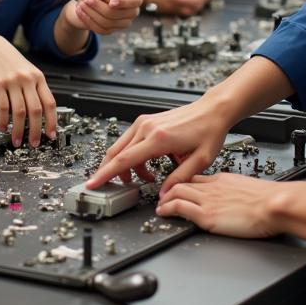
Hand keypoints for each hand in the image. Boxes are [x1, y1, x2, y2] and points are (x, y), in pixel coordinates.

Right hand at [0, 31, 56, 147]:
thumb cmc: (9, 60)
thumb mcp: (28, 70)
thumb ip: (35, 88)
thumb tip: (43, 111)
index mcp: (38, 77)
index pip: (50, 103)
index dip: (52, 121)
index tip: (51, 134)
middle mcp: (27, 79)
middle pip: (36, 110)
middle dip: (36, 130)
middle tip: (34, 143)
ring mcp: (13, 81)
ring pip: (19, 111)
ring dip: (18, 130)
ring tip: (17, 140)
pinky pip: (3, 107)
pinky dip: (3, 120)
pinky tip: (3, 127)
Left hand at [66, 0, 141, 33]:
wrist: (85, 3)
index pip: (135, 1)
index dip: (124, 2)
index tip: (111, 1)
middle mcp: (131, 12)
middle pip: (118, 13)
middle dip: (100, 7)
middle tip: (87, 0)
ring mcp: (122, 23)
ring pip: (108, 22)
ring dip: (92, 13)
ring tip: (81, 4)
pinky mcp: (111, 31)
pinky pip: (101, 29)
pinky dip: (88, 20)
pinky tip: (80, 12)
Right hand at [85, 93, 231, 190]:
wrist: (212, 110)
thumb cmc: (208, 132)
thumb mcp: (200, 161)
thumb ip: (178, 179)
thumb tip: (162, 195)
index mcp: (158, 138)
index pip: (124, 160)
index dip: (106, 174)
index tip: (93, 184)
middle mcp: (146, 127)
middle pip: (116, 153)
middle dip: (112, 173)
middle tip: (114, 188)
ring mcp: (144, 122)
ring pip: (121, 147)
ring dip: (126, 167)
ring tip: (146, 178)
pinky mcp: (146, 121)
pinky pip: (130, 141)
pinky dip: (132, 156)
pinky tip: (147, 166)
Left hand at [155, 173, 280, 238]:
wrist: (275, 204)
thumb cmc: (270, 200)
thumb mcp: (248, 189)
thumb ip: (236, 192)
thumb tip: (236, 200)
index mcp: (223, 180)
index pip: (197, 178)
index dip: (184, 183)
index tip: (177, 187)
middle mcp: (212, 187)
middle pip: (183, 182)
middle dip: (169, 189)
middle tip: (162, 196)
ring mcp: (208, 200)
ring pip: (177, 192)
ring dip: (165, 199)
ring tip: (159, 205)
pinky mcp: (207, 215)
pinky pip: (180, 207)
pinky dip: (168, 208)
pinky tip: (163, 213)